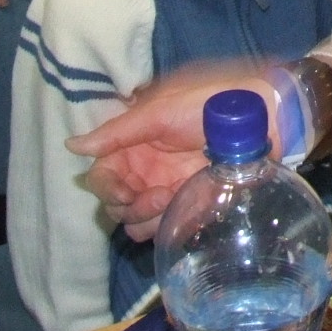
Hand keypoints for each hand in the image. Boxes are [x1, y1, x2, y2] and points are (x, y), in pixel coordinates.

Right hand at [70, 63, 275, 239]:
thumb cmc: (210, 104)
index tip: (126, 191)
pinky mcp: (189, 202)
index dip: (106, 188)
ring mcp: (165, 187)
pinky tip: (182, 206)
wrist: (260, 117)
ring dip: (144, 217)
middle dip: (127, 205)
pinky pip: (161, 226)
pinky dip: (163, 224)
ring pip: (134, 220)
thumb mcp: (159, 112)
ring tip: (170, 198)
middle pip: (114, 204)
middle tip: (156, 196)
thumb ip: (117, 132)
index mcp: (132, 143)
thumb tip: (71, 146)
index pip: (100, 176)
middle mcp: (144, 168)